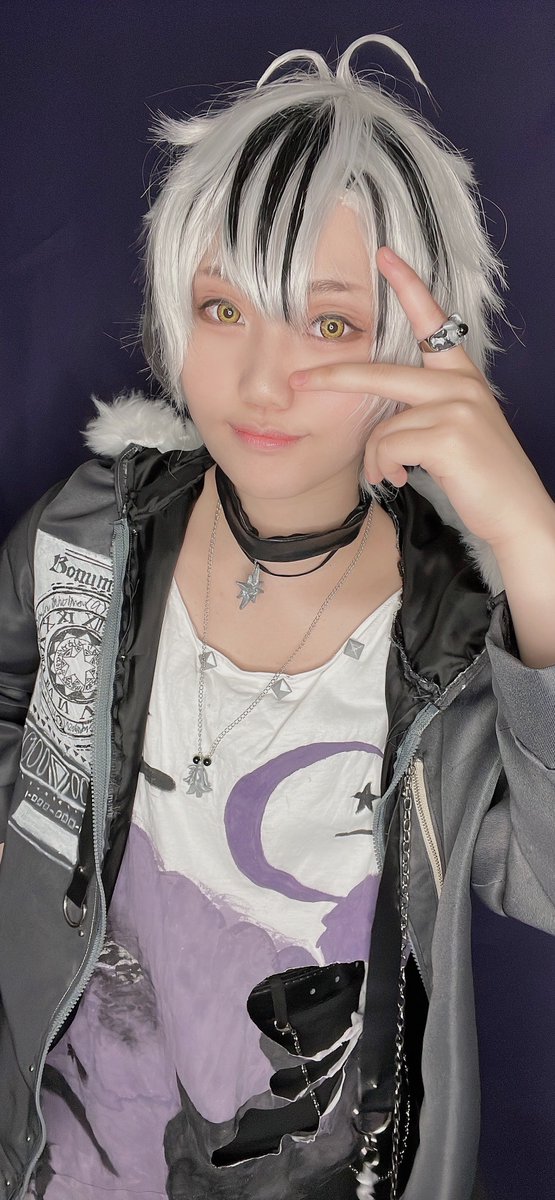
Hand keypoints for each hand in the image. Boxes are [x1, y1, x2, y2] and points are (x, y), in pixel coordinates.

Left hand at [290, 246, 552, 555]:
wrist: (516, 513)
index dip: (409, 286)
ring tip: (391, 474)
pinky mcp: (449, 436)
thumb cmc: (482, 477)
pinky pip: (389, 447)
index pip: (434, 322)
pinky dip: (386, 469)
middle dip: (334, 378)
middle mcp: (462, 384)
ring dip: (377, 458)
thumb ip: (424, 412)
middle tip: (299, 380)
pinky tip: (402, 479)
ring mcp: (457, 408)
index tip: (386, 256)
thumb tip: (381, 423)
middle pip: (381, 373)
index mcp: (463, 377)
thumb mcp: (455, 431)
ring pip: (382, 426)